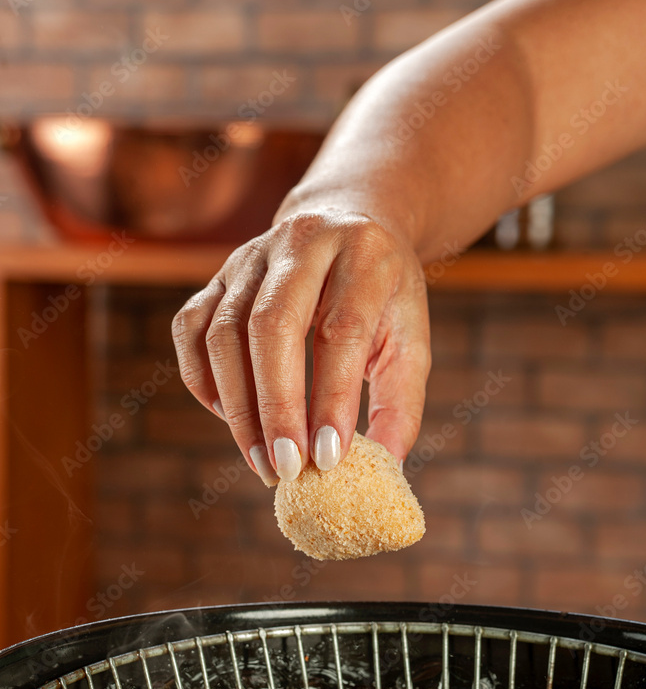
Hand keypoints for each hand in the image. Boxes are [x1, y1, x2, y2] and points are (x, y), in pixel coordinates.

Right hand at [172, 209, 430, 484]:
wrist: (349, 221)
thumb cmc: (383, 296)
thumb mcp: (410, 337)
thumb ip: (401, 400)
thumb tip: (386, 466)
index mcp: (362, 253)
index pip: (341, 329)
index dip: (332, 396)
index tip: (328, 457)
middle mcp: (301, 242)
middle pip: (272, 325)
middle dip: (276, 406)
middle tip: (286, 467)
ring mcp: (250, 256)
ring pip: (224, 331)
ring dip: (238, 406)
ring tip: (262, 461)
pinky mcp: (217, 275)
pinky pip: (191, 330)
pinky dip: (204, 382)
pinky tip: (230, 418)